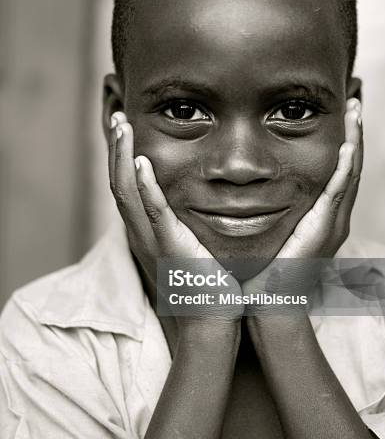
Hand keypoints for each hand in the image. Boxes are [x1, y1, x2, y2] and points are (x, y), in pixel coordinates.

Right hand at [108, 112, 243, 328]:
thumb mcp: (194, 245)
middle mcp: (143, 234)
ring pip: (127, 193)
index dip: (123, 158)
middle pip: (119, 184)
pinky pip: (152, 213)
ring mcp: (152, 241)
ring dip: (122, 158)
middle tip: (118, 119)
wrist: (214, 319)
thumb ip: (191, 222)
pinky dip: (145, 188)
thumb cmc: (209, 284)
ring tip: (122, 127)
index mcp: (149, 231)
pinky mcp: (169, 248)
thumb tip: (204, 198)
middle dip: (116, 150)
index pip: (129, 188)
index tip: (126, 131)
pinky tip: (140, 163)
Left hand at [242, 98, 362, 311]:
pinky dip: (347, 164)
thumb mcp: (260, 231)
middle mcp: (330, 218)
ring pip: (349, 172)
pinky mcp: (326, 228)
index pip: (333, 172)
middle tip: (352, 103)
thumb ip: (256, 208)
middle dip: (352, 134)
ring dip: (353, 140)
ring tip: (354, 110)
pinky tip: (348, 141)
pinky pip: (340, 189)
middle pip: (347, 167)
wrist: (264, 302)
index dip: (338, 144)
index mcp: (317, 217)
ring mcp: (331, 223)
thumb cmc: (257, 271)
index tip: (335, 116)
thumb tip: (237, 186)